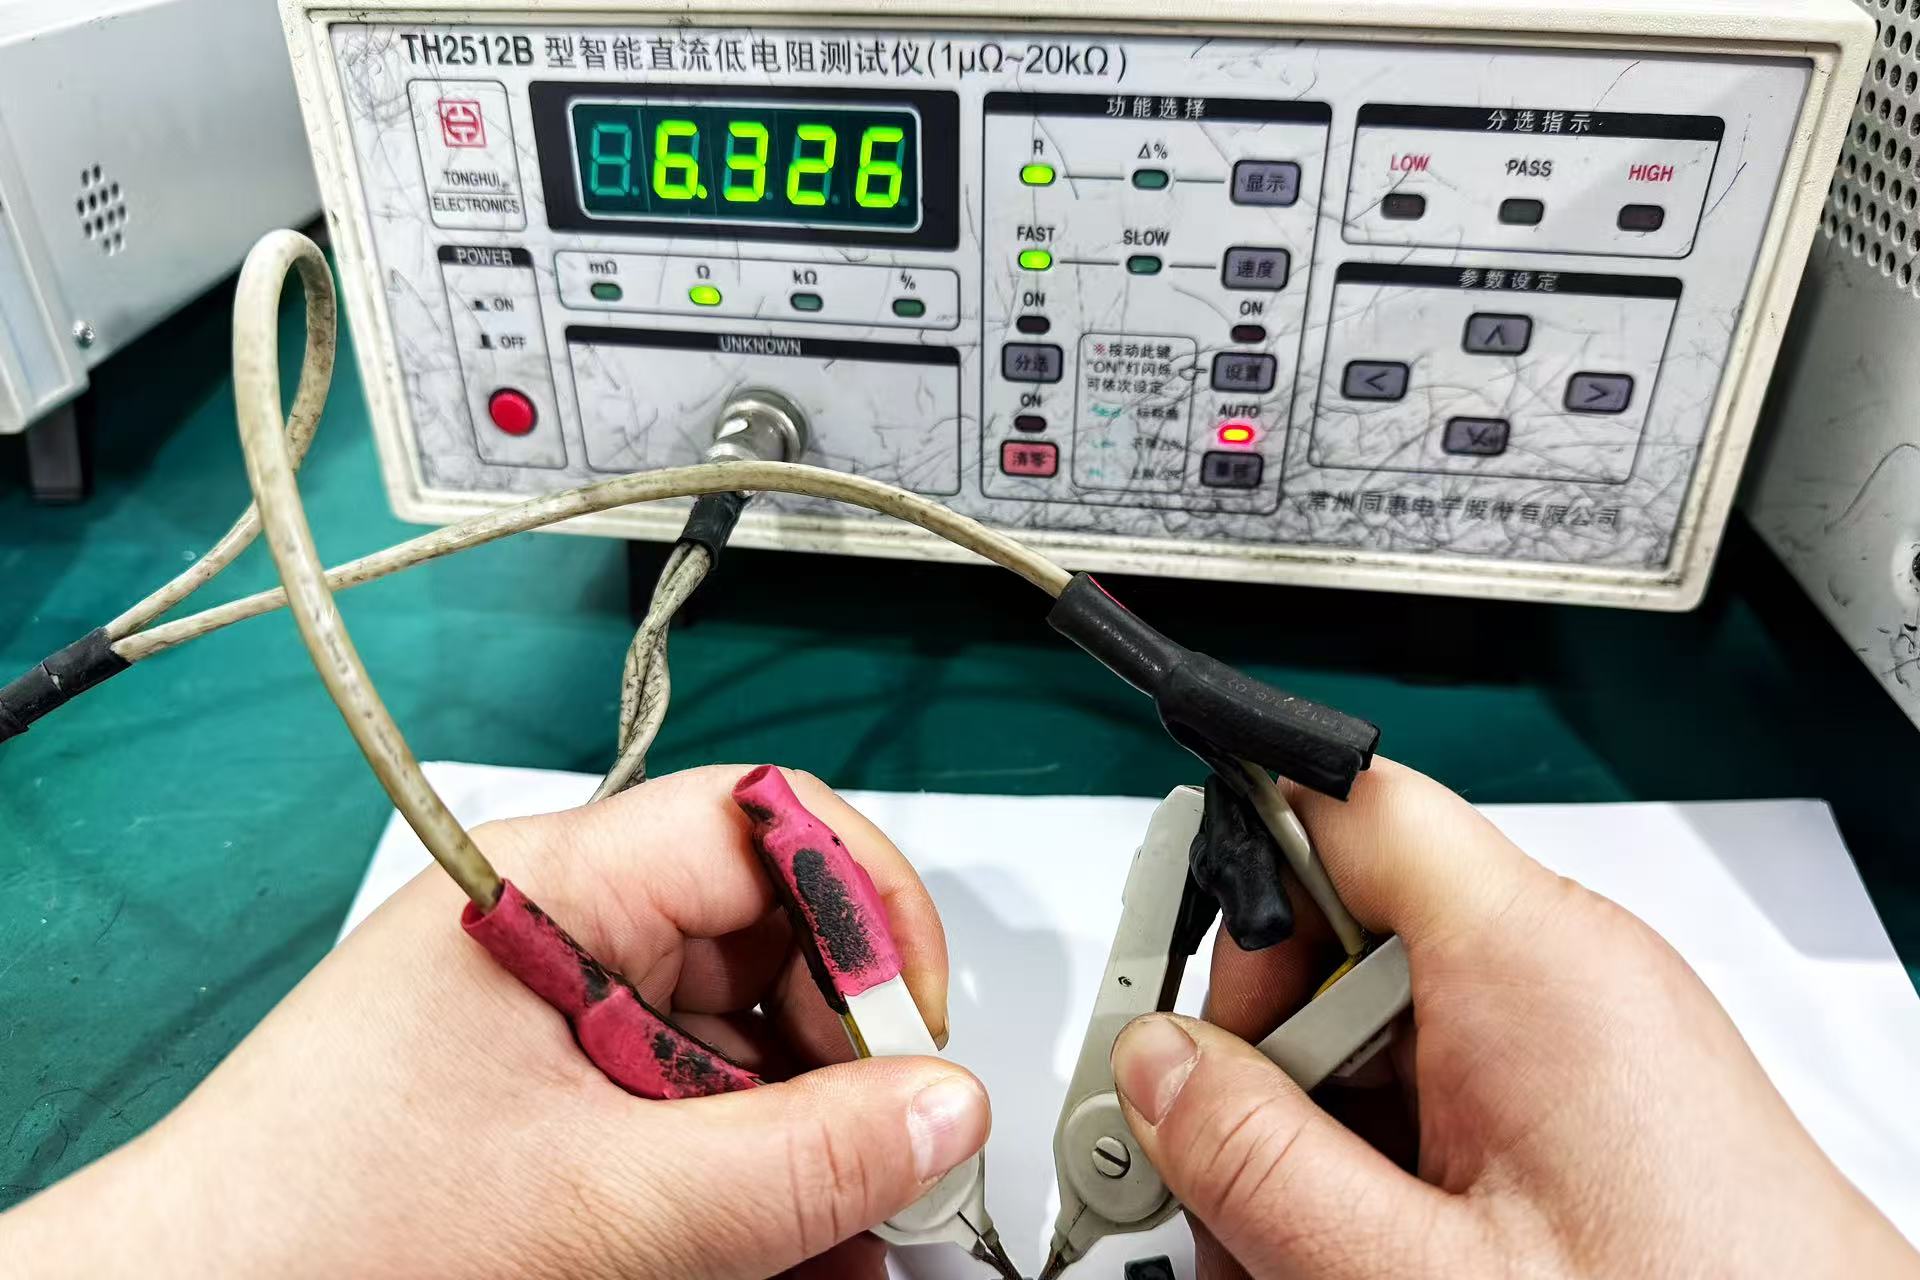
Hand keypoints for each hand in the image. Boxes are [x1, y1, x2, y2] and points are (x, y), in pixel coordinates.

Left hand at [0, 766, 989, 1278]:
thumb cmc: (312, 1228)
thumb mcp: (598, 1202)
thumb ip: (795, 1161)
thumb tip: (942, 1109)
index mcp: (556, 885)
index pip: (764, 827)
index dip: (864, 908)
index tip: (913, 1026)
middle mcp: (571, 934)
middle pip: (777, 939)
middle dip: (854, 1048)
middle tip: (898, 1150)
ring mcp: (572, 1023)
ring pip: (753, 1042)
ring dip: (820, 1135)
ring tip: (853, 1226)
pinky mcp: (571, 1104)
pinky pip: (708, 1115)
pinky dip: (765, 1178)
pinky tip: (800, 1245)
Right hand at [1111, 759, 1918, 1278]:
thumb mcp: (1418, 1274)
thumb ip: (1262, 1161)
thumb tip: (1157, 1070)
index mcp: (1534, 958)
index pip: (1348, 801)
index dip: (1235, 846)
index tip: (1162, 943)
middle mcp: (1564, 974)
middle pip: (1336, 943)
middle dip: (1256, 1064)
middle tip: (1220, 1182)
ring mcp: (1580, 1043)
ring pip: (1375, 1039)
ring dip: (1306, 1143)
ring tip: (1291, 1262)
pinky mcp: (1589, 1110)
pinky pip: (1437, 1098)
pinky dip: (1376, 1172)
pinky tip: (1359, 1259)